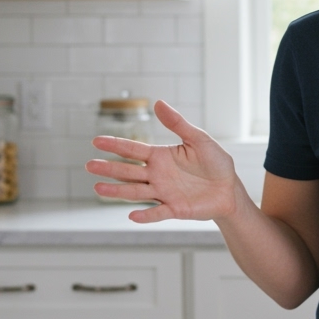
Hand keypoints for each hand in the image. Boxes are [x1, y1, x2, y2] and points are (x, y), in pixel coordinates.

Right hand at [85, 100, 239, 222]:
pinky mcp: (175, 209)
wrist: (229, 189)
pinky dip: (146, 215)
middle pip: (128, 171)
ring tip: (98, 189)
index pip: (133, 150)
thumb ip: (178, 124)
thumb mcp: (199, 139)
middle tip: (89, 165)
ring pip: (136, 192)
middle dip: (109, 168)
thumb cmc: (216, 163)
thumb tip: (158, 103)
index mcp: (161, 157)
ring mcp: (164, 193)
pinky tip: (132, 215)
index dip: (115, 145)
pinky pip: (158, 213)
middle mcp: (157, 175)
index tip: (95, 141)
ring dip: (118, 191)